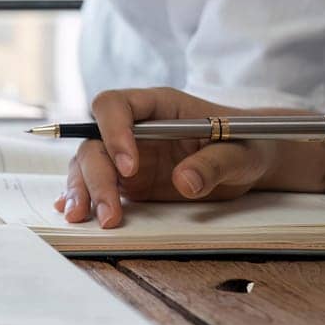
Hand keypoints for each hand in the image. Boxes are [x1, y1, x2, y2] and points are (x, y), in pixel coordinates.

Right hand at [59, 88, 277, 228]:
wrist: (249, 160)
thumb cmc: (247, 144)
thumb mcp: (242, 153)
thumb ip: (215, 163)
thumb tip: (185, 182)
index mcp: (157, 106)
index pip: (115, 105)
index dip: (114, 132)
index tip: (130, 168)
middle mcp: (134, 128)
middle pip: (94, 141)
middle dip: (95, 176)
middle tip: (109, 213)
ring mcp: (127, 154)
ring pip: (88, 164)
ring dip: (82, 190)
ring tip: (83, 219)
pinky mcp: (128, 180)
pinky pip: (96, 184)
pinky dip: (83, 197)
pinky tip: (75, 213)